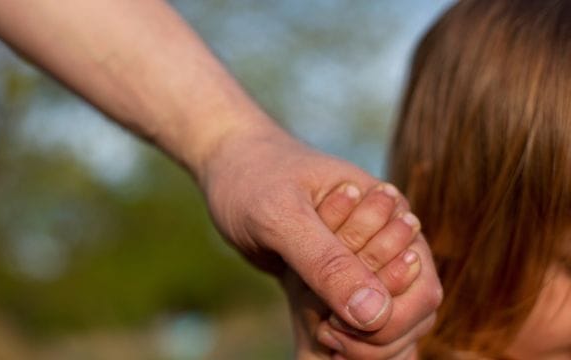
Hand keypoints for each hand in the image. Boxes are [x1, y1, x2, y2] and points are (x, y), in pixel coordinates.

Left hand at [200, 122, 441, 334]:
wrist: (230, 168)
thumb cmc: (255, 179)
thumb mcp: (283, 217)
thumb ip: (327, 261)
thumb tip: (374, 315)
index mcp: (393, 217)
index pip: (421, 293)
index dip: (385, 322)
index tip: (329, 325)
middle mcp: (387, 243)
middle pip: (409, 317)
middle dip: (370, 339)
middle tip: (321, 333)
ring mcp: (363, 263)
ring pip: (383, 324)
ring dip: (355, 342)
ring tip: (315, 332)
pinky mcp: (337, 278)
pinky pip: (352, 320)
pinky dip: (335, 338)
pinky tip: (313, 336)